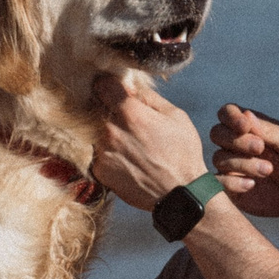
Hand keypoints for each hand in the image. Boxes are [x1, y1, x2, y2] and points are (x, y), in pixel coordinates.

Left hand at [92, 74, 205, 209]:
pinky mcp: (99, 170)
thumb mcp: (175, 116)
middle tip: (125, 118)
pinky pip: (98, 152)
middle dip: (107, 107)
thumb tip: (131, 87)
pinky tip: (127, 159)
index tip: (115, 90)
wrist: (180, 193)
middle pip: (96, 107)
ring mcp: (102, 151)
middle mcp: (110, 130)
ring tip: (130, 143)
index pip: (102, 84)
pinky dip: (108, 153)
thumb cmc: (182, 153)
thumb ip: (149, 97)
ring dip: (107, 131)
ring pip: (95, 130)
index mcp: (130, 112)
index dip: (109, 85)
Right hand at [208, 105, 278, 219]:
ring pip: (219, 158)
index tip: (245, 126)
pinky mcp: (228, 187)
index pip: (227, 113)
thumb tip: (246, 114)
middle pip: (217, 133)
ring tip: (268, 170)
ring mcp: (229, 165)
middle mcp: (234, 144)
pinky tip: (251, 184)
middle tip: (260, 148)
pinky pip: (217, 181)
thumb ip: (267, 130)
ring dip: (243, 163)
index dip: (230, 117)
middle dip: (237, 140)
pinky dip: (232, 182)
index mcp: (248, 127)